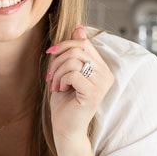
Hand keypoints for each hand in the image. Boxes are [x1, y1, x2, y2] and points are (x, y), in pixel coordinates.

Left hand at [46, 25, 113, 140]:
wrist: (65, 128)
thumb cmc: (65, 102)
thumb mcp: (67, 72)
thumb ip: (74, 52)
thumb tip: (79, 28)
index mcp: (102, 68)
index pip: (83, 43)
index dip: (63, 45)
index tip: (50, 55)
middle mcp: (106, 74)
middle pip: (77, 50)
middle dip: (57, 60)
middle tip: (51, 76)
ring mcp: (102, 84)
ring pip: (74, 61)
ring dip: (57, 72)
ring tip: (56, 85)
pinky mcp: (94, 93)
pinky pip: (73, 74)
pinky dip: (61, 80)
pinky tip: (61, 91)